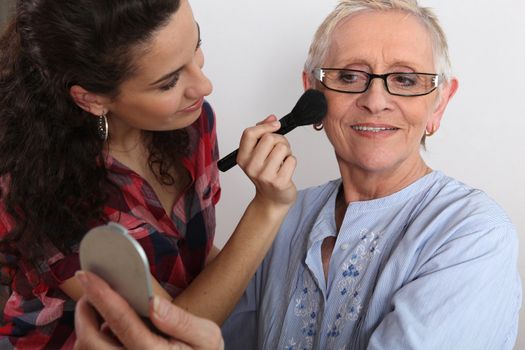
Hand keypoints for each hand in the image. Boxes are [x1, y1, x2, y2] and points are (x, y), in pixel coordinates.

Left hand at [74, 271, 223, 349]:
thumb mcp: (206, 337)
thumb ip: (181, 321)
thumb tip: (154, 302)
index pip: (121, 320)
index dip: (101, 294)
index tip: (87, 275)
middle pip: (91, 339)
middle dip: (84, 310)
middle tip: (91, 290)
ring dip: (86, 328)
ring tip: (100, 311)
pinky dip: (91, 342)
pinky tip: (108, 332)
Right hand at [236, 115, 296, 207]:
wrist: (272, 199)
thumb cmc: (266, 174)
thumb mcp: (258, 154)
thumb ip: (262, 134)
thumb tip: (272, 118)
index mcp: (242, 157)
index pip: (249, 133)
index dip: (265, 126)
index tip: (275, 125)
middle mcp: (251, 166)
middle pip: (269, 138)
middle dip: (280, 139)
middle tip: (280, 149)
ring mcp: (264, 175)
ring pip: (282, 148)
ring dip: (287, 151)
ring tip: (283, 160)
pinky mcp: (278, 182)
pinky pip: (292, 160)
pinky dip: (292, 161)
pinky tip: (286, 169)